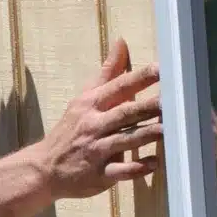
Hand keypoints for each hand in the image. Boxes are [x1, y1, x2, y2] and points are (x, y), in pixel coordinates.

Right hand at [36, 40, 162, 199]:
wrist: (44, 167)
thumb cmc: (71, 128)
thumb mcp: (85, 97)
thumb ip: (108, 72)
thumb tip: (122, 42)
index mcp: (91, 104)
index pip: (118, 86)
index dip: (140, 77)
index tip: (161, 69)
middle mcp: (93, 125)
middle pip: (124, 113)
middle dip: (148, 106)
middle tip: (173, 101)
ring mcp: (96, 150)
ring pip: (124, 140)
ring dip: (146, 134)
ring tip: (167, 130)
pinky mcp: (99, 174)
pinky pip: (119, 171)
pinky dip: (136, 167)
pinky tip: (154, 163)